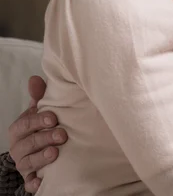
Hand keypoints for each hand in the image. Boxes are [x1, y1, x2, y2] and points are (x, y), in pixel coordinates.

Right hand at [8, 76, 66, 192]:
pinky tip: (41, 182)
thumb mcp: (41, 111)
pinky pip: (30, 183)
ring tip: (55, 153)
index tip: (53, 117)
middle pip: (27, 143)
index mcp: (20, 129)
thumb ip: (40, 96)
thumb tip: (35, 78)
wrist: (42, 151)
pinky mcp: (32, 179)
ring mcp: (25, 164)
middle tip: (62, 134)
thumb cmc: (43, 127)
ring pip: (28, 163)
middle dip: (44, 138)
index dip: (37, 121)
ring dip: (41, 158)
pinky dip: (34, 183)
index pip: (24, 124)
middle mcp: (19, 147)